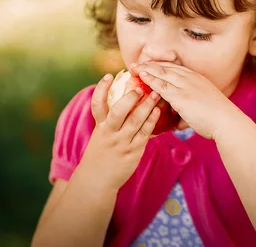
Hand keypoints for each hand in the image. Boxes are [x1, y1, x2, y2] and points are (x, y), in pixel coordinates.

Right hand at [79, 73, 160, 190]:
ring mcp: (121, 142)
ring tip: (156, 94)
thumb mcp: (101, 133)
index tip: (109, 75)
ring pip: (134, 121)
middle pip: (118, 112)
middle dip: (130, 98)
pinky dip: (151, 121)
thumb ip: (110, 118)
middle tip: (140, 87)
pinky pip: (144, 133)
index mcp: (100, 125)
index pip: (97, 104)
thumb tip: (125, 97)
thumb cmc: (102, 152)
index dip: (102, 89)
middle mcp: (109, 132)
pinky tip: (158, 111)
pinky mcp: (133, 151)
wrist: (98, 179)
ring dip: (146, 106)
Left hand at [130, 62, 242, 138]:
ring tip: (135, 67)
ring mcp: (186, 85)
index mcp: (198, 78)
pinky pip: (161, 85)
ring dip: (147, 69)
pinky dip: (150, 79)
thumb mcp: (203, 108)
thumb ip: (188, 111)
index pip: (175, 68)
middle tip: (138, 63)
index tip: (151, 65)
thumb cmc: (217, 120)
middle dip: (151, 64)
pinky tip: (141, 76)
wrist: (227, 122)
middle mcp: (191, 78)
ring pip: (162, 73)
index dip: (161, 65)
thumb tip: (178, 122)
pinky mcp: (180, 96)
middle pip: (167, 67)